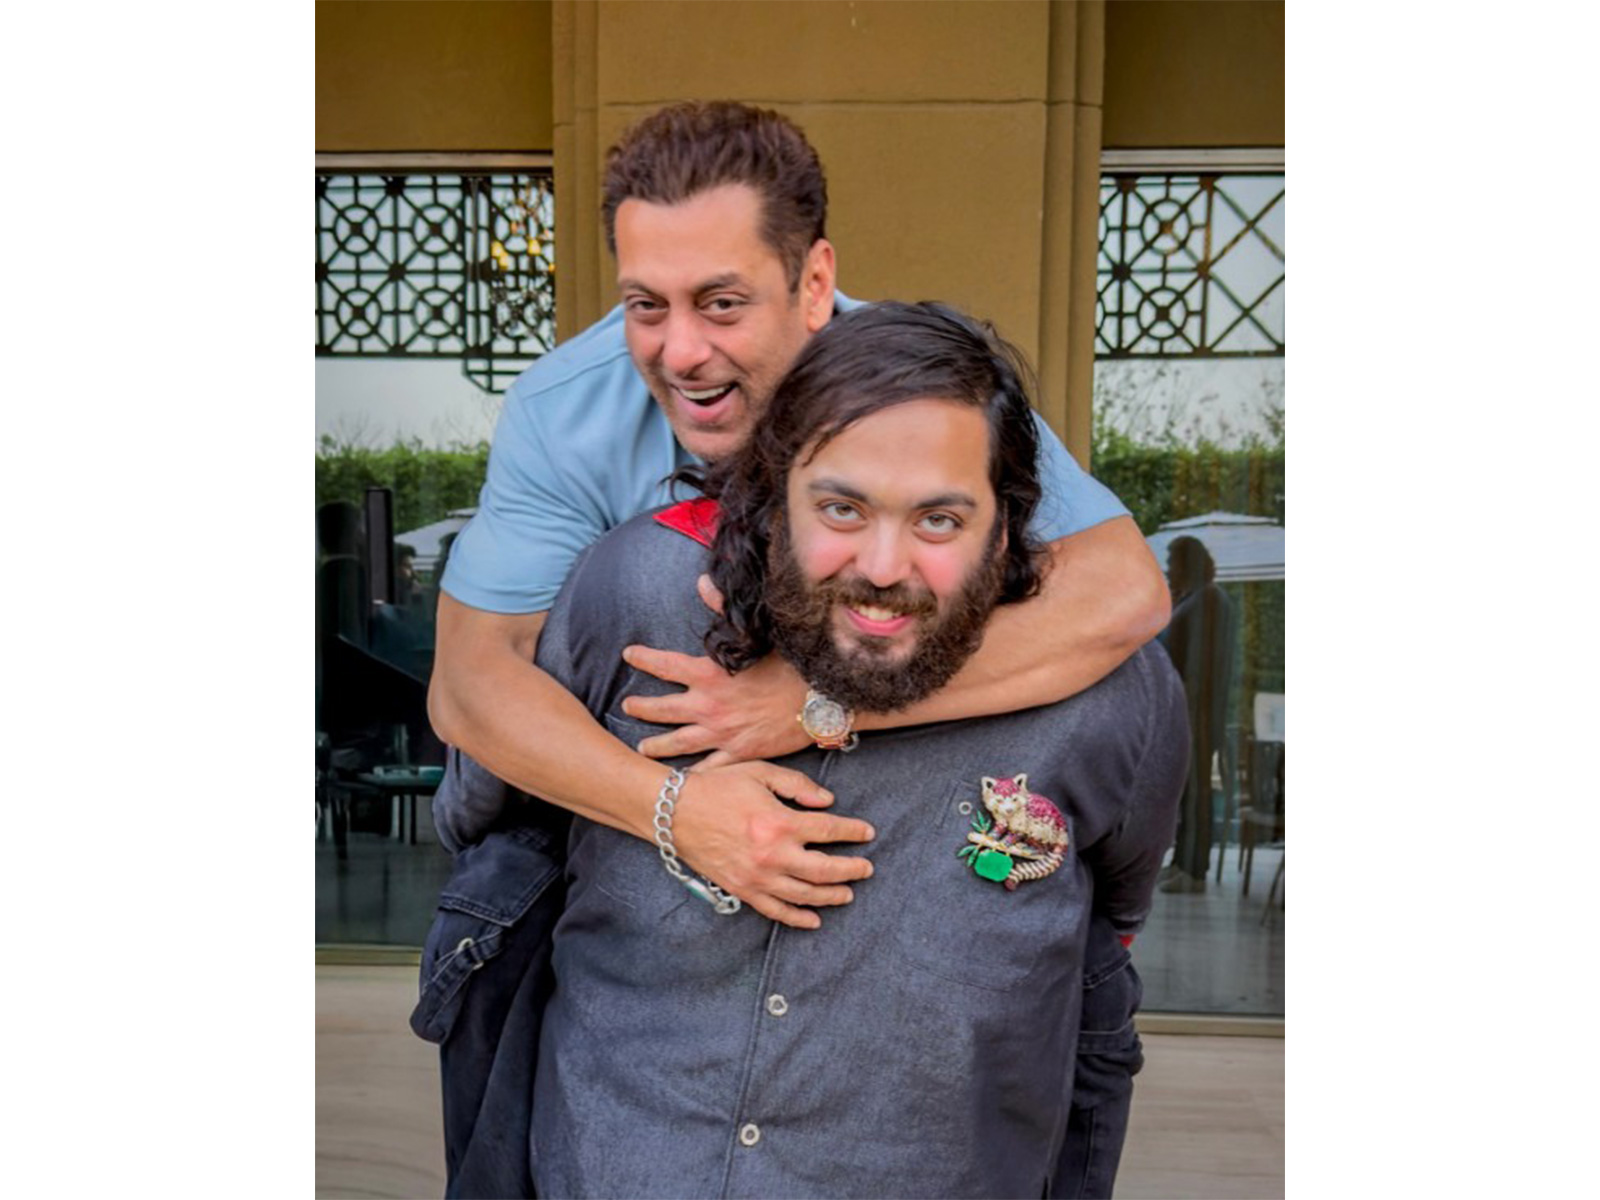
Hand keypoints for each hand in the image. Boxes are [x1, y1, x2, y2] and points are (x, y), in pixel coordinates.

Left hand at [621, 576, 810, 761]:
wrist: (821, 699)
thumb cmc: (791, 663)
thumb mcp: (756, 633)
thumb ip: (724, 608)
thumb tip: (703, 582)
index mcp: (710, 674)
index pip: (665, 665)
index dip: (644, 658)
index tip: (629, 655)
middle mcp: (709, 706)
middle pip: (662, 709)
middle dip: (642, 708)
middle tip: (627, 707)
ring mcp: (723, 733)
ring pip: (679, 743)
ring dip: (657, 746)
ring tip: (643, 749)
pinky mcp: (739, 754)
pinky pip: (709, 767)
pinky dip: (694, 774)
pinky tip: (682, 780)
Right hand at [671, 760, 874, 929]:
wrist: (674, 812)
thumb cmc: (717, 787)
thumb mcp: (760, 773)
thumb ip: (797, 785)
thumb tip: (828, 802)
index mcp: (780, 822)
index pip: (829, 830)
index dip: (853, 832)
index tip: (868, 832)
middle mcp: (773, 854)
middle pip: (825, 870)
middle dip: (851, 870)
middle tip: (866, 869)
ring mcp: (758, 877)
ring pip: (805, 895)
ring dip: (832, 896)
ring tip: (848, 893)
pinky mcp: (742, 890)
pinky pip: (776, 910)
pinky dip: (797, 918)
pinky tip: (814, 920)